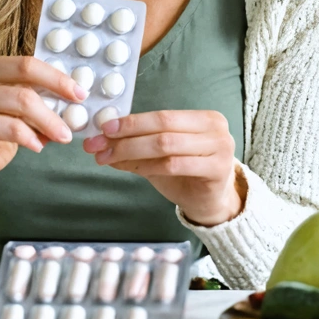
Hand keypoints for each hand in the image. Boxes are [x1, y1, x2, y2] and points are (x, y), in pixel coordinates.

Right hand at [0, 57, 86, 211]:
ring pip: (18, 102)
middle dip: (56, 95)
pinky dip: (29, 136)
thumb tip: (71, 101)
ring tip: (62, 136)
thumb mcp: (14, 113)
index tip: (79, 92)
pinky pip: (7, 127)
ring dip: (47, 121)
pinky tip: (38, 146)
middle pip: (22, 78)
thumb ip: (33, 101)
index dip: (55, 77)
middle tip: (76, 117)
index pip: (24, 64)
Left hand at [82, 110, 244, 226]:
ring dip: (130, 151)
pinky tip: (131, 168)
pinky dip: (147, 166)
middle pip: (163, 128)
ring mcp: (219, 148)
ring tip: (107, 157)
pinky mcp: (217, 170)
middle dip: (126, 136)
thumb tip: (102, 139)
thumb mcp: (160, 156)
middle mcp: (215, 128)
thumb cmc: (186, 173)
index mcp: (203, 117)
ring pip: (165, 145)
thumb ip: (137, 145)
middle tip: (98, 144)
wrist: (210, 202)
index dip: (132, 121)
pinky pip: (173, 165)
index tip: (104, 128)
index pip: (162, 116)